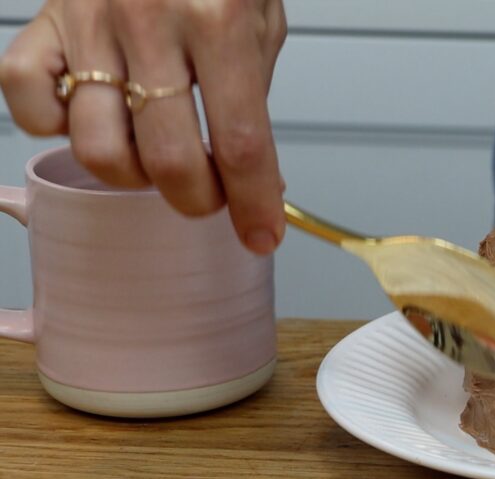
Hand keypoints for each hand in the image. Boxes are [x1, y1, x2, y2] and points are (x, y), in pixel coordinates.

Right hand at [0, 0, 287, 253]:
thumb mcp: (260, 20)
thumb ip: (252, 95)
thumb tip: (258, 180)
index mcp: (219, 21)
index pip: (241, 142)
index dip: (254, 203)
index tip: (261, 235)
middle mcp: (149, 22)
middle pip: (168, 159)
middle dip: (196, 200)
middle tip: (207, 196)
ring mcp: (88, 22)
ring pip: (98, 147)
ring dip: (133, 176)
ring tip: (153, 156)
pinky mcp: (42, 22)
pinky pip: (26, 102)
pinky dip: (55, 129)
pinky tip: (91, 117)